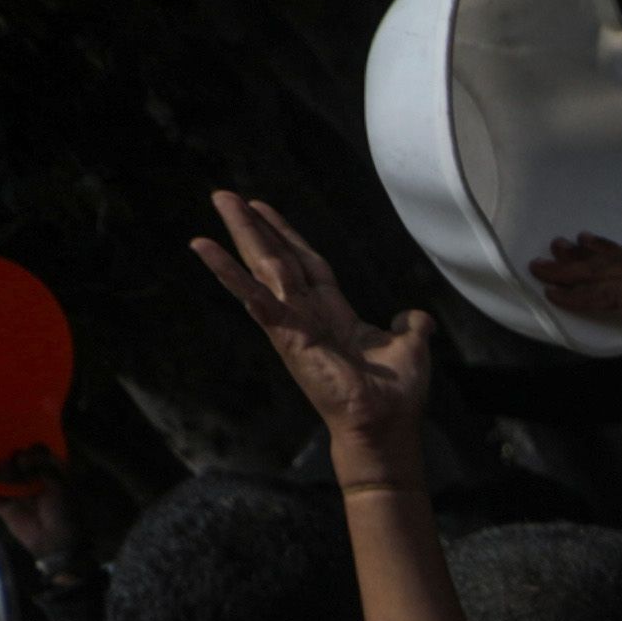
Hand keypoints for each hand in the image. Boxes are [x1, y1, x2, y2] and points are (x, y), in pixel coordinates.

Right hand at [190, 191, 439, 461]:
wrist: (387, 424)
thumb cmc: (395, 395)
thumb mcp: (410, 347)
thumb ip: (410, 328)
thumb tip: (416, 318)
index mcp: (333, 313)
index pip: (307, 263)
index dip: (288, 235)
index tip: (265, 208)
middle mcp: (308, 314)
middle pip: (278, 258)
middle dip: (254, 226)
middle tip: (225, 195)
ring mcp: (293, 324)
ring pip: (264, 267)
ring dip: (241, 233)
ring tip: (219, 201)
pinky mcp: (286, 335)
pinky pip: (254, 298)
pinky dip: (229, 273)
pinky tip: (205, 248)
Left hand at [527, 232, 621, 399]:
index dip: (610, 252)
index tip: (587, 244)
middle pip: (619, 260)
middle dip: (583, 255)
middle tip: (557, 249)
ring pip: (603, 273)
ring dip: (568, 272)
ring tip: (542, 269)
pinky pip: (598, 293)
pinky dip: (574, 296)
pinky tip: (554, 295)